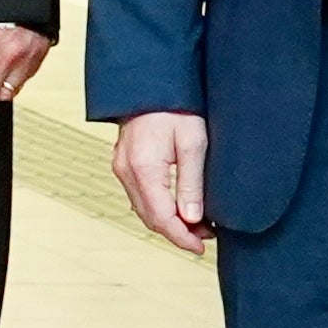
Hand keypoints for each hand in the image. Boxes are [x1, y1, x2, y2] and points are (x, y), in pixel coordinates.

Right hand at [115, 109, 212, 254]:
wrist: (153, 79)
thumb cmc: (176, 105)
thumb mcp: (193, 143)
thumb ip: (191, 184)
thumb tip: (192, 219)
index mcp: (144, 168)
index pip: (162, 219)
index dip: (182, 238)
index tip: (201, 247)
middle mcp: (127, 171)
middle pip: (150, 218)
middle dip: (177, 233)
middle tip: (205, 236)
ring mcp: (122, 166)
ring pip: (143, 209)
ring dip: (168, 221)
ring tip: (197, 224)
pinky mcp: (124, 162)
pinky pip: (139, 195)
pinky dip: (158, 207)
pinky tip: (177, 206)